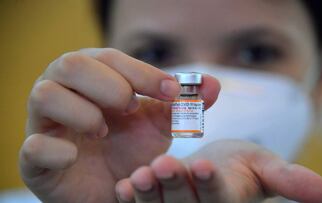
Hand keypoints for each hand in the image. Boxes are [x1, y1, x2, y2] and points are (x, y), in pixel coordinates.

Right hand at [19, 48, 220, 202]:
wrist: (110, 188)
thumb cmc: (129, 149)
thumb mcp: (159, 126)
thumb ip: (182, 105)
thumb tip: (214, 84)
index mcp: (92, 78)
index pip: (109, 57)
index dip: (141, 72)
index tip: (172, 93)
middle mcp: (64, 92)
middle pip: (71, 64)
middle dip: (108, 85)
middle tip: (132, 108)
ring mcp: (45, 124)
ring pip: (45, 94)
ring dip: (82, 112)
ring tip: (103, 132)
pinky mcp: (34, 158)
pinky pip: (33, 145)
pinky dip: (55, 149)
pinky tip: (76, 157)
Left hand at [118, 140, 321, 202]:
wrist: (211, 167)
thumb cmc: (241, 165)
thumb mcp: (264, 166)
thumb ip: (285, 178)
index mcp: (227, 201)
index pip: (221, 197)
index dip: (213, 184)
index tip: (204, 165)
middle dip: (176, 185)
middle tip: (164, 165)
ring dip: (150, 192)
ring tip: (140, 174)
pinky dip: (132, 198)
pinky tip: (122, 186)